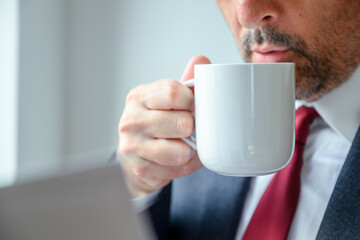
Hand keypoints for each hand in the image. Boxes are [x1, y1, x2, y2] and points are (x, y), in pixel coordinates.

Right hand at [117, 56, 210, 196]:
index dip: (191, 101)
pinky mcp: (140, 167)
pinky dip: (183, 166)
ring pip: (180, 150)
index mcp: (140, 96)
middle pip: (181, 122)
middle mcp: (131, 119)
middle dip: (191, 128)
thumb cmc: (156, 123)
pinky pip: (176, 168)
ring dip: (188, 150)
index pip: (174, 93)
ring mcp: (132, 145)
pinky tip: (175, 159)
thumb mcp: (167, 100)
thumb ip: (185, 82)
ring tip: (182, 145)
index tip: (191, 105)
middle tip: (187, 129)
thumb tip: (201, 59)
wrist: (135, 156)